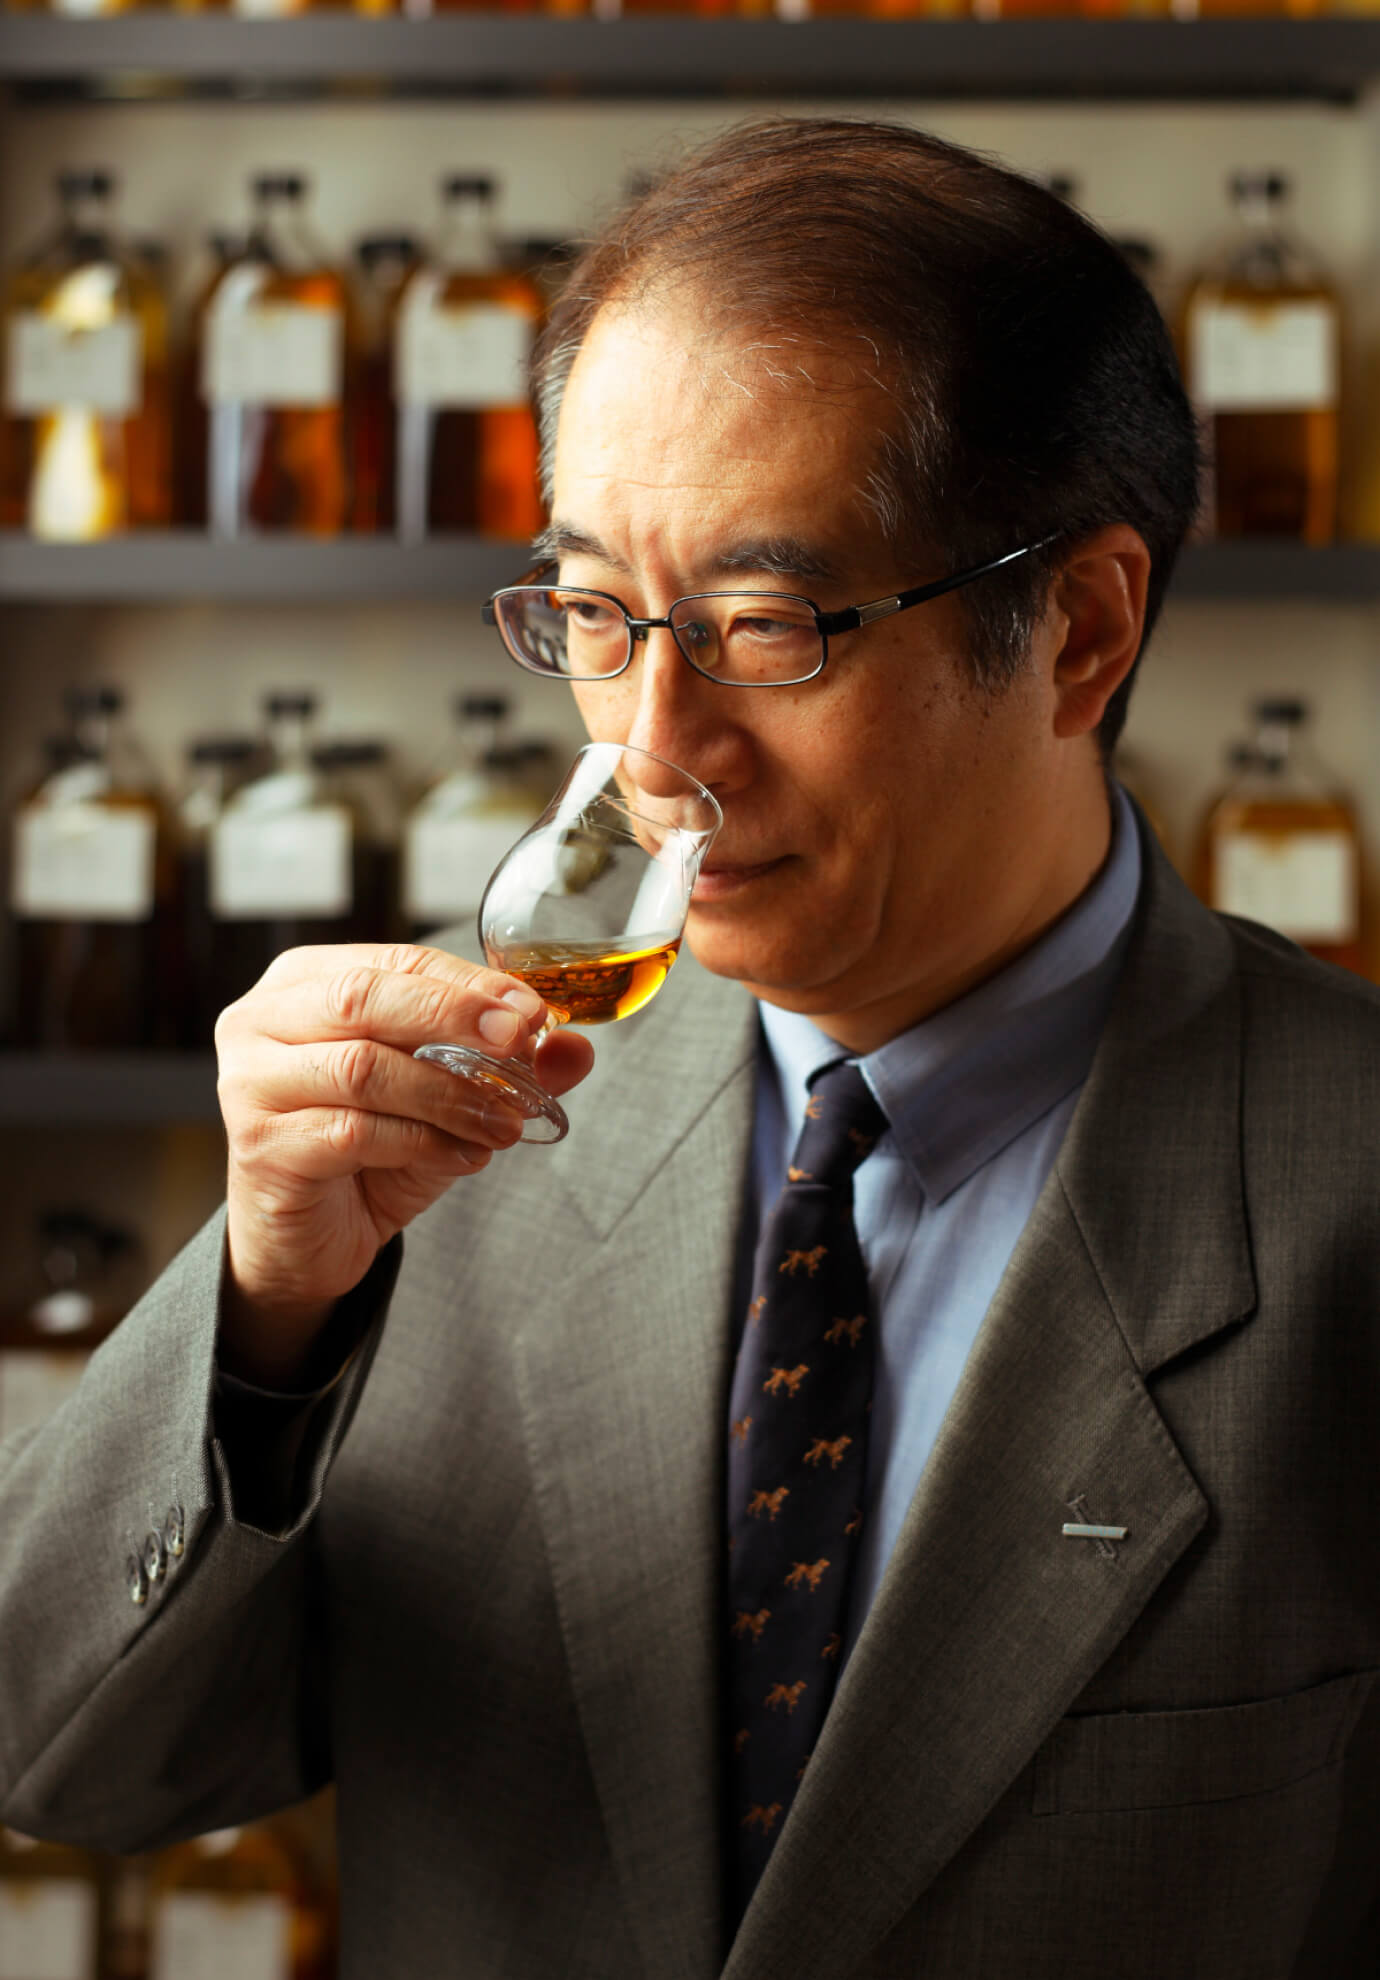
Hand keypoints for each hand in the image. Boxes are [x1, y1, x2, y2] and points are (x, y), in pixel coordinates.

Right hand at [215, 943, 594, 1386]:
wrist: (308, 1238)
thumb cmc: (370, 1148)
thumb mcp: (447, 1095)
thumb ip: (505, 1066)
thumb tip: (576, 1048)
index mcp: (306, 982)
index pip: (397, 962)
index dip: (469, 984)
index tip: (532, 1013)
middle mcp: (263, 1019)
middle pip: (365, 997)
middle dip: (455, 1017)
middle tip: (520, 1045)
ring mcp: (251, 1081)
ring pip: (363, 1067)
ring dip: (449, 1094)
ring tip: (504, 1121)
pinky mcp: (261, 1144)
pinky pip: (353, 1133)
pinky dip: (422, 1141)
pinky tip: (462, 1155)